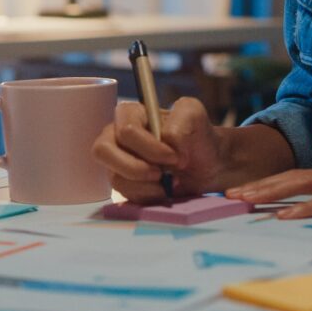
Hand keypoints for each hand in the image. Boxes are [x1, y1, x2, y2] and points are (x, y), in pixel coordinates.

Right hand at [92, 98, 223, 202]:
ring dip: (146, 185)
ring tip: (169, 182)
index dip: (150, 148)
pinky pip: (125, 194)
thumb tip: (167, 141)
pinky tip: (164, 190)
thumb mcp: (195, 114)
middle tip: (161, 174)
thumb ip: (182, 119)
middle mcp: (115, 136)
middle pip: (103, 152)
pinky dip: (148, 196)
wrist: (208, 165)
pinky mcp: (123, 183)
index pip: (126, 131)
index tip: (174, 157)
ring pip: (115, 177)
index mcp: (130, 114)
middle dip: (135, 168)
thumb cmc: (197, 137)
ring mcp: (116, 161)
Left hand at [226, 158, 311, 218]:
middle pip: (294, 176)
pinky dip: (308, 208)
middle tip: (228, 194)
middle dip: (259, 185)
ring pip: (306, 183)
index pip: (299, 178)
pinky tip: (286, 216)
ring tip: (245, 199)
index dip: (269, 183)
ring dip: (272, 191)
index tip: (242, 192)